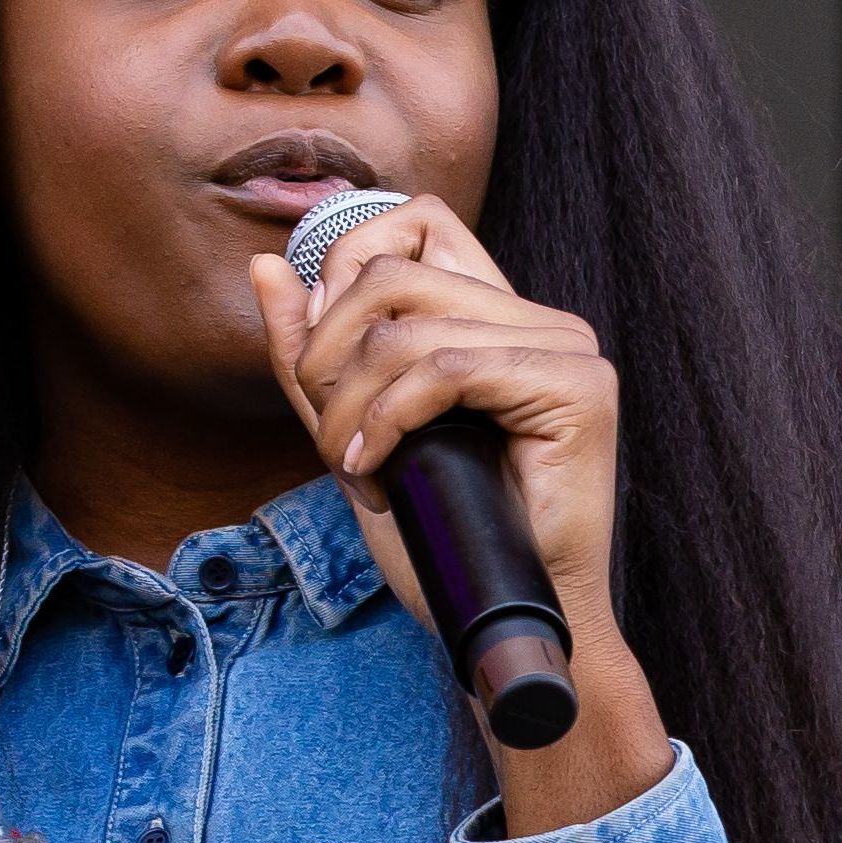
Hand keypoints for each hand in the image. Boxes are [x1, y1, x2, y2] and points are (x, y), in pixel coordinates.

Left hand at [249, 195, 618, 631]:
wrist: (497, 619)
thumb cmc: (440, 540)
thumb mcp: (351, 432)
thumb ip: (311, 355)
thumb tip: (265, 267)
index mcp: (495, 319)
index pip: (416, 223)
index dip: (346, 269)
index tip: (322, 363)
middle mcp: (538, 320)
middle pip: (393, 271)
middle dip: (328, 355)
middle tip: (330, 437)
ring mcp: (565, 348)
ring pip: (408, 327)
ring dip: (350, 407)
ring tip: (355, 469)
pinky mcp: (576, 387)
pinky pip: (444, 369)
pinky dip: (388, 421)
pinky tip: (377, 470)